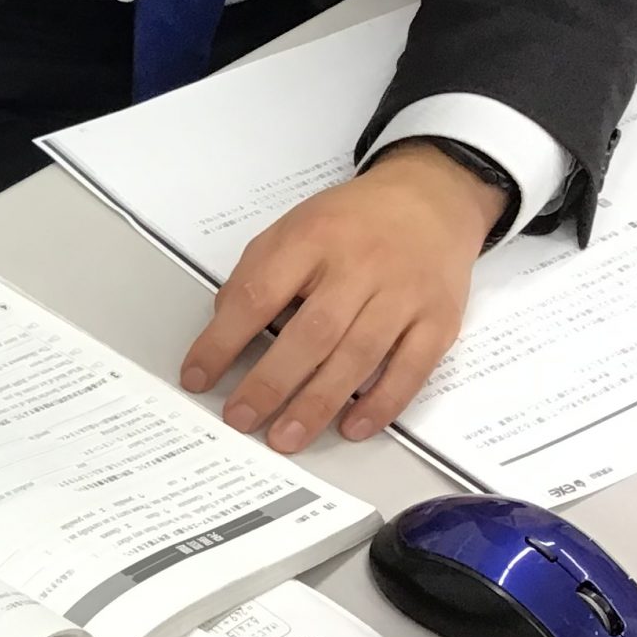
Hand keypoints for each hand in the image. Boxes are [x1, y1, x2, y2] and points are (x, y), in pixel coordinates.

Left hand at [179, 142, 503, 452]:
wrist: (430, 199)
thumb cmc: (352, 222)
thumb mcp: (293, 228)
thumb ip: (257, 274)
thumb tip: (225, 328)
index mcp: (312, 238)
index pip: (258, 294)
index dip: (223, 340)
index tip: (197, 377)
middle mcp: (360, 266)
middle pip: (311, 333)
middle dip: (271, 384)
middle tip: (240, 419)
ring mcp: (404, 294)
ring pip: (358, 356)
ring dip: (318, 404)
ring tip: (285, 437)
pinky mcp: (439, 319)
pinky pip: (411, 369)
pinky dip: (381, 403)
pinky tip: (351, 427)